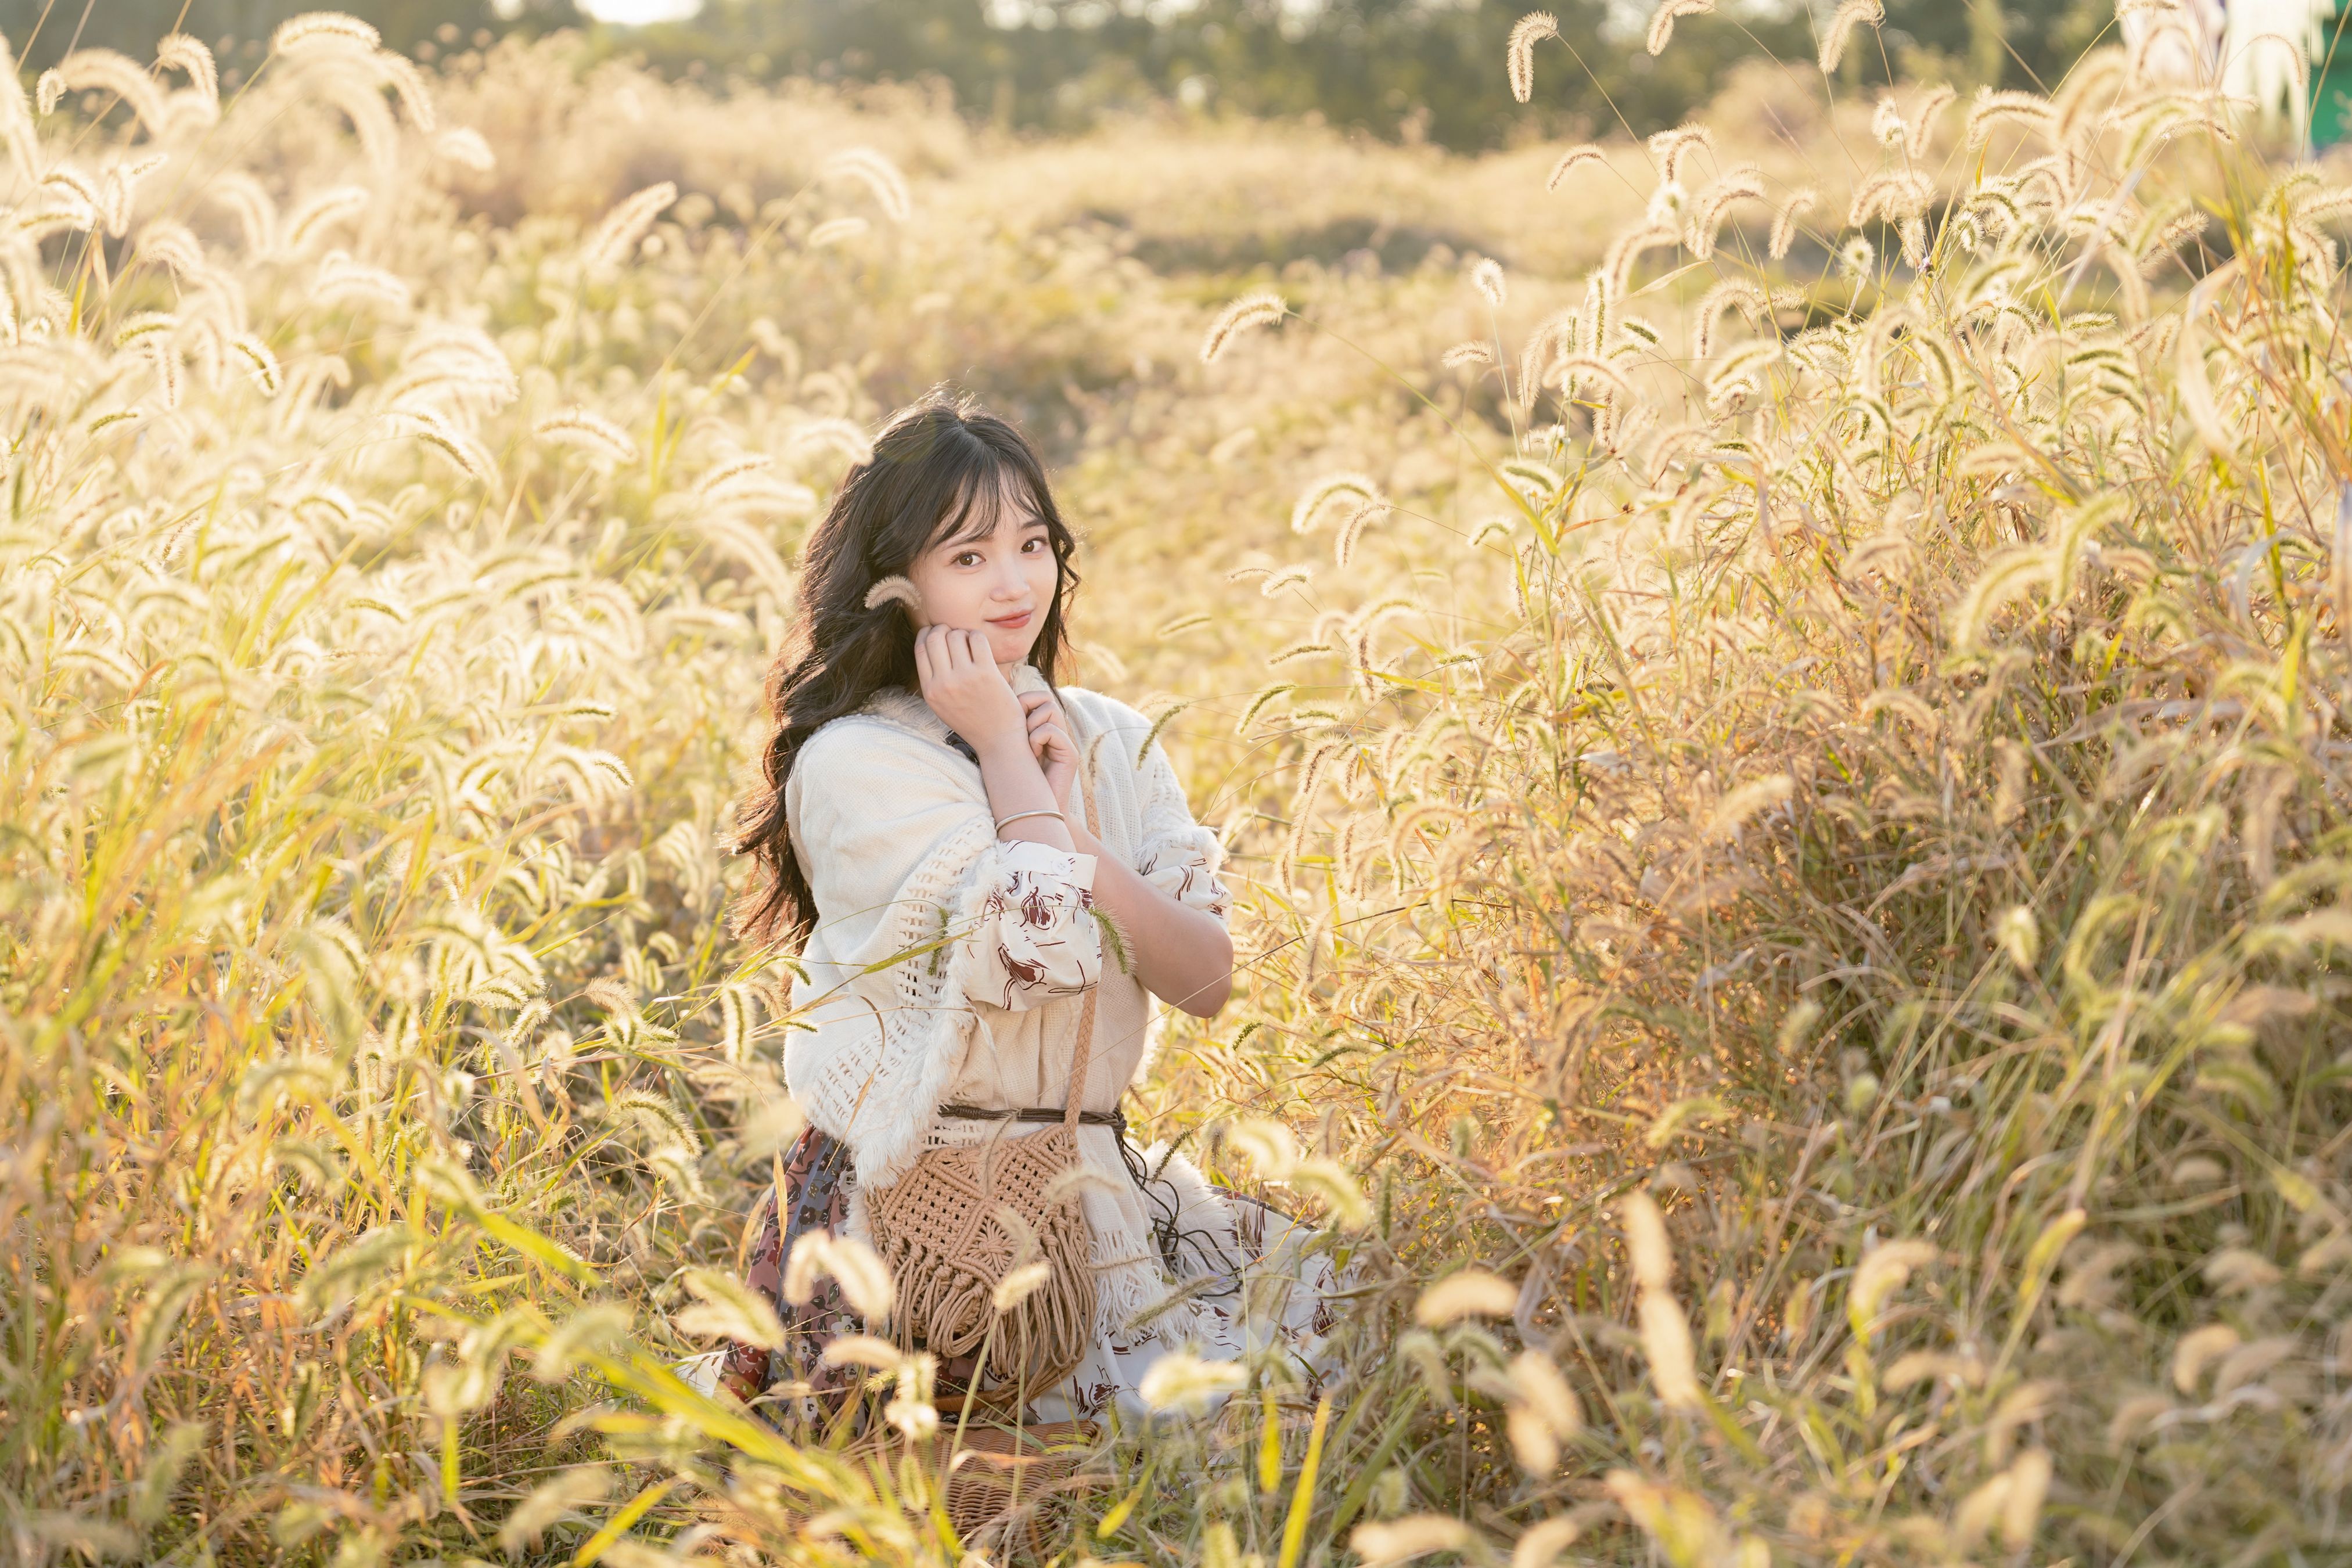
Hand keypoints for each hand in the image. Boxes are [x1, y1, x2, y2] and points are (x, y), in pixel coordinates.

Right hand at [914, 626, 1024, 753]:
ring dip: (963, 633)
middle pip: (935, 637)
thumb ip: (934, 679)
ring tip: (970, 644)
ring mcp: (965, 678)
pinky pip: (977, 639)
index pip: (920, 648)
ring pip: (956, 635)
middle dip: (944, 629)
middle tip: (954, 634)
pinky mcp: (986, 673)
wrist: (998, 740)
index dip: (927, 634)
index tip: (935, 632)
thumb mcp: (942, 705)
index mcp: (930, 691)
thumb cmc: (972, 720)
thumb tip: (930, 643)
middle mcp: (944, 684)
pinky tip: (981, 647)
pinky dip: (977, 637)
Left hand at [1020, 689, 1079, 821]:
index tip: (1011, 723)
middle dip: (1026, 707)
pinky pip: (1051, 730)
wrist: (1033, 810)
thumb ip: (1009, 727)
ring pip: (1049, 709)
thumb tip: (994, 703)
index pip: (1037, 697)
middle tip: (1018, 731)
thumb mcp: (1010, 747)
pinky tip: (1033, 755)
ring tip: (1026, 746)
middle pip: (1045, 697)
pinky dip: (1037, 739)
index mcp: (1043, 727)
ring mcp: (1065, 741)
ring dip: (1031, 724)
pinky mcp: (1070, 754)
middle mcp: (1056, 731)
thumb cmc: (1016, 781)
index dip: (1022, 702)